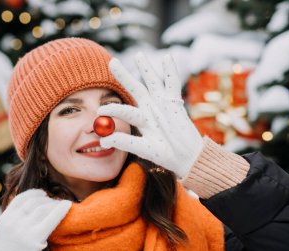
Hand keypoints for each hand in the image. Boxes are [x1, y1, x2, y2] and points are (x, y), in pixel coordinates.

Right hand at [0, 189, 71, 250]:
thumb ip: (16, 220)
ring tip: (61, 205)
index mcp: (3, 221)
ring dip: (53, 204)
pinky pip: (52, 218)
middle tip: (55, 201)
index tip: (43, 193)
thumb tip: (35, 204)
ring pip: (43, 207)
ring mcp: (23, 230)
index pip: (20, 199)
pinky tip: (68, 204)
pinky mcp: (35, 239)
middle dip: (46, 199)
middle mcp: (12, 223)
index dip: (33, 193)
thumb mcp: (6, 235)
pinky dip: (61, 209)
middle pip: (33, 202)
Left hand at [98, 53, 202, 177]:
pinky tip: (167, 57)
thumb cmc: (167, 154)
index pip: (124, 109)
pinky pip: (172, 84)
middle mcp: (151, 109)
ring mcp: (163, 105)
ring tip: (139, 55)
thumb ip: (125, 143)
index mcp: (142, 120)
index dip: (113, 108)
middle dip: (124, 76)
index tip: (100, 109)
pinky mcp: (176, 104)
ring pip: (153, 83)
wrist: (188, 158)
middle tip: (112, 62)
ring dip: (146, 68)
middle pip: (135, 89)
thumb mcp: (144, 149)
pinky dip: (170, 71)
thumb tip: (103, 140)